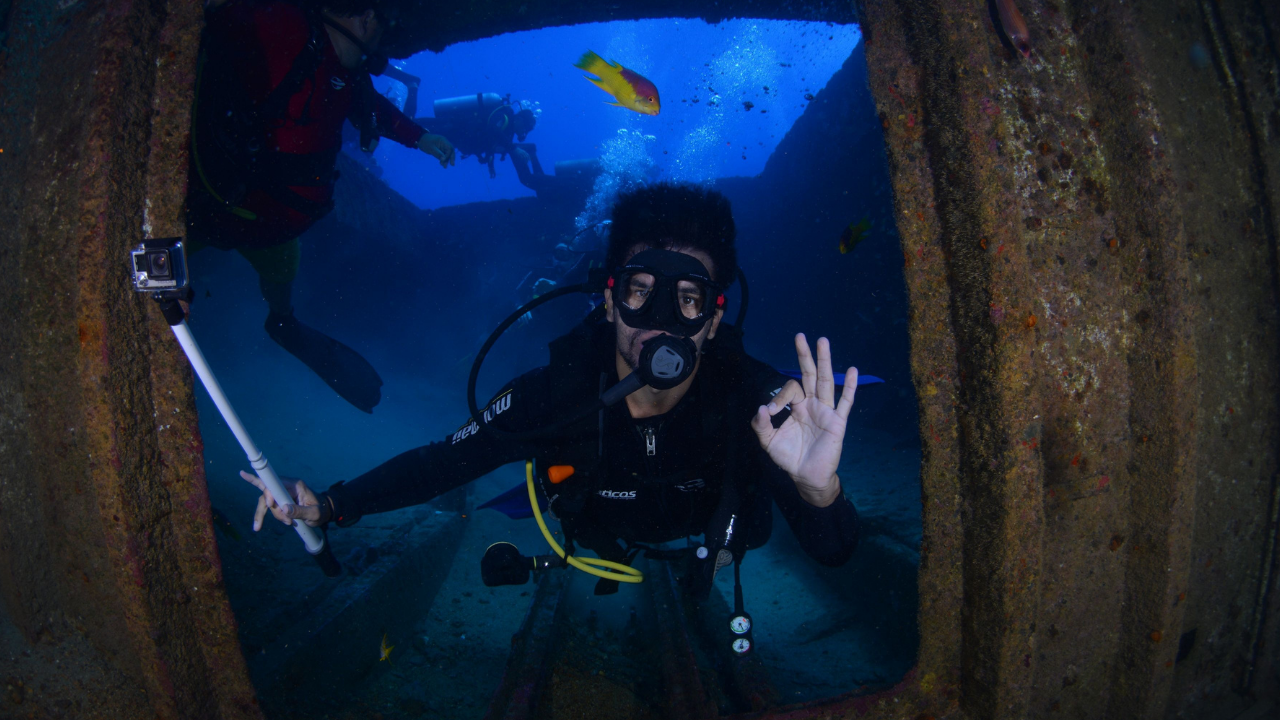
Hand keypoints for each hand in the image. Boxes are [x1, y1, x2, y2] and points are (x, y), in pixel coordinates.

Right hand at [240, 470, 324, 528]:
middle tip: (285, 521)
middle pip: (269, 493)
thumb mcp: (314, 513)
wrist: (323, 511)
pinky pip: (268, 504)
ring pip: (267, 501)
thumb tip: (284, 509)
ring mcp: (283, 492)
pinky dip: (262, 513)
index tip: (270, 504)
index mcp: (296, 485)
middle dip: (272, 509)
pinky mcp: (280, 500)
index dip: (269, 492)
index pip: (277, 483)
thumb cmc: (321, 511)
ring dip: (274, 515)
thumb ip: (300, 511)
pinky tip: (257, 525)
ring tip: (288, 523)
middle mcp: (287, 486)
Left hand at [417, 133, 455, 167]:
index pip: (449, 148)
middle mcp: (444, 143)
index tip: (444, 160)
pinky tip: (441, 163)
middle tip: (452, 165)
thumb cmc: (425, 142)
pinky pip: (443, 154)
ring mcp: (442, 146)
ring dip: (446, 160)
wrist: (420, 140)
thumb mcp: (431, 148)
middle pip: (450, 151)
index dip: (448, 155)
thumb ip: (438, 154)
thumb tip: (444, 159)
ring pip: (447, 153)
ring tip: (444, 166)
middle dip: (451, 158)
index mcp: (443, 141)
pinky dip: (443, 159)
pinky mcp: (440, 149)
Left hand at [750, 334, 856, 506]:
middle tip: (800, 336)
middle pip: (810, 375)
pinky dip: (850, 386)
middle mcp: (812, 404)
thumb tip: (762, 408)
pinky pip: (845, 402)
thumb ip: (761, 425)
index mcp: (797, 406)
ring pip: (826, 382)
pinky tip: (852, 370)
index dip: (778, 397)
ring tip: (823, 341)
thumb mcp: (769, 442)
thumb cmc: (789, 457)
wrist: (806, 476)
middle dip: (805, 356)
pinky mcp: (837, 422)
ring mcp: (826, 411)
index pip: (790, 389)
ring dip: (825, 361)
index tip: (770, 412)